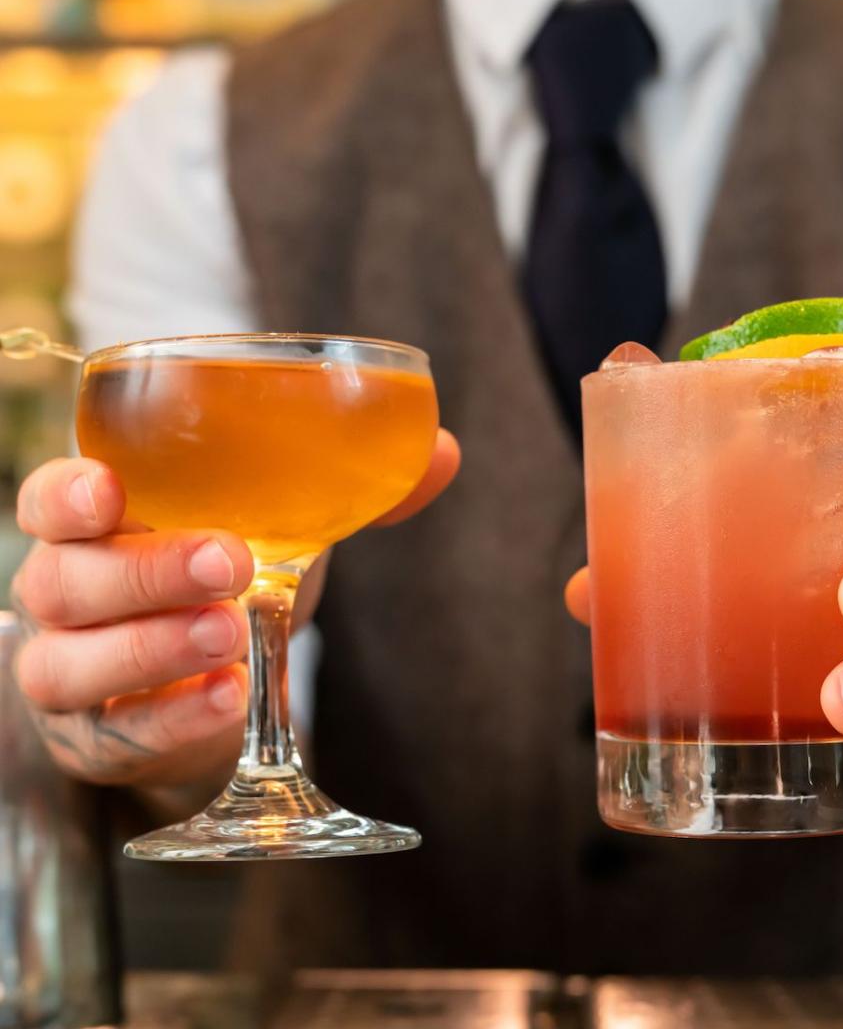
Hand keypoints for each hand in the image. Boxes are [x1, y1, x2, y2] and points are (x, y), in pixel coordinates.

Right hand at [11, 431, 459, 793]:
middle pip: (65, 578)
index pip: (51, 498)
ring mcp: (70, 673)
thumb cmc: (231, 586)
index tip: (110, 491)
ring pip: (71, 662)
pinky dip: (174, 713)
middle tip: (231, 564)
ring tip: (232, 632)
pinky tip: (229, 694)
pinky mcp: (97, 740)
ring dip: (155, 645)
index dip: (67, 493)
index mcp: (102, 525)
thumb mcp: (282, 534)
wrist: (206, 689)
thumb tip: (442, 452)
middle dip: (147, 569)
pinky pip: (120, 732)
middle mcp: (66, 594)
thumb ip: (348, 494)